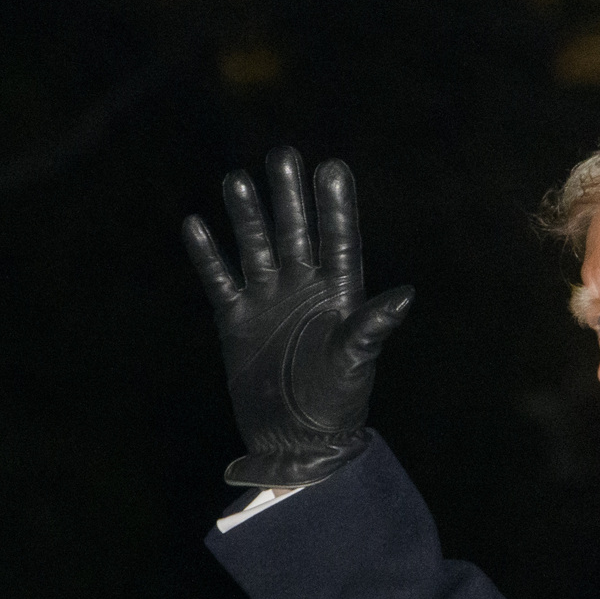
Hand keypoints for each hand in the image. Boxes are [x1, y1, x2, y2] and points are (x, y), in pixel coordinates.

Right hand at [180, 147, 413, 487]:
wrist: (296, 442)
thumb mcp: (354, 363)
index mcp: (339, 294)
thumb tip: (404, 296)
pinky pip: (220, 278)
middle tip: (283, 156)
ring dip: (248, 216)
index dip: (334, 206)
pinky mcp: (236, 320)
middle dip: (289, 196)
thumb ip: (371, 326)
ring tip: (236, 179)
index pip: (338, 239)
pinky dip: (207, 254)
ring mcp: (268, 301)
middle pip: (295, 231)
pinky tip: (195, 224)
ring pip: (256, 246)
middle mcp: (303, 288)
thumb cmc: (336, 404)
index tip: (332, 166)